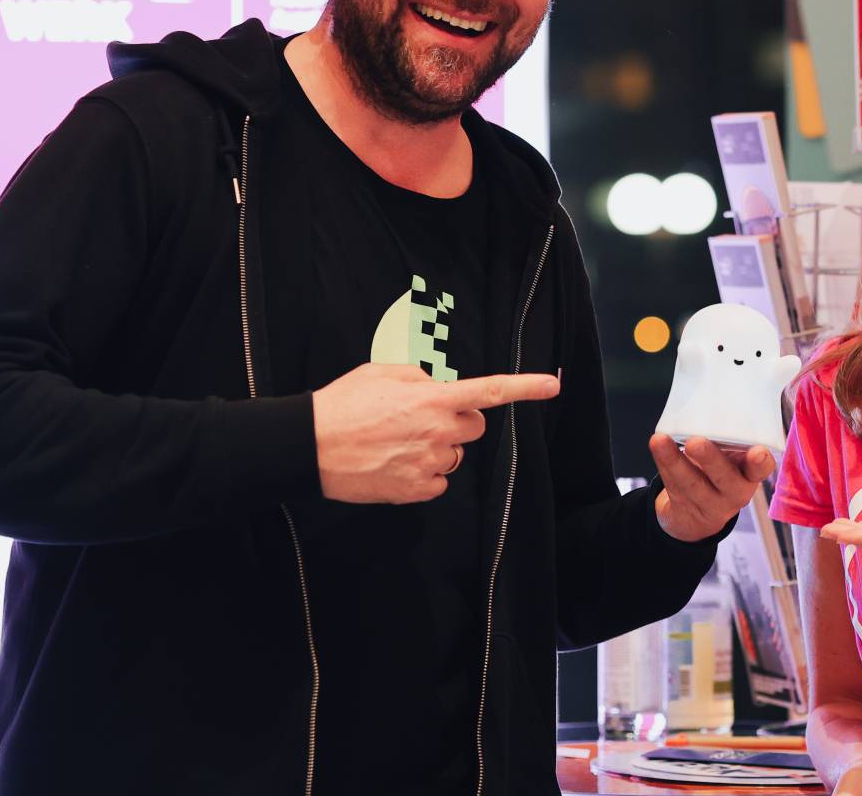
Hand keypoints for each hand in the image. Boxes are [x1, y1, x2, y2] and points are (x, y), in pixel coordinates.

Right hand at [312, 364, 559, 502]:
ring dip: (438, 448)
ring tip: (398, 442)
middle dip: (456, 420)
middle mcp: (438, 431)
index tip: (552, 385)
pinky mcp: (416, 490)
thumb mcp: (382, 372)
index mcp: (432, 398)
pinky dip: (424, 474)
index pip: (490, 392)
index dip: (525, 387)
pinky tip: (395, 463)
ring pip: (455, 456)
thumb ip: (419, 376)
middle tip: (420, 418)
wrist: (309, 446)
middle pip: (473, 427)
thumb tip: (436, 386)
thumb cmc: (343, 403)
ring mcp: (429, 464)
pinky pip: (439, 482)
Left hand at [648, 433, 775, 542]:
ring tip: (660, 440)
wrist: (697, 514)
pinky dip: (663, 462)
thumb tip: (718, 391)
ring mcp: (709, 504)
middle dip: (710, 460)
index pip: (760, 471)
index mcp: (749, 476)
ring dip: (674, 461)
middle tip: (696, 442)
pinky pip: (672, 485)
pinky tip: (657, 445)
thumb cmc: (719, 470)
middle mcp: (733, 492)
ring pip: (691, 484)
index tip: (758, 451)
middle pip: (724, 479)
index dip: (761, 463)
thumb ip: (730, 438)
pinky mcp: (684, 507)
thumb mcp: (731, 458)